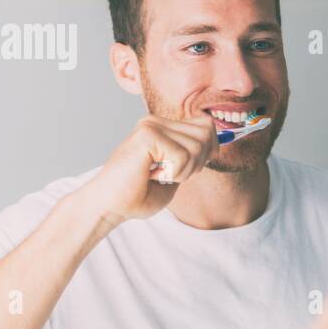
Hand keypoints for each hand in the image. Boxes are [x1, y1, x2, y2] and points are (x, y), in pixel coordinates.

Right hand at [79, 114, 217, 224]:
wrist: (109, 206)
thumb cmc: (138, 195)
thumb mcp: (176, 173)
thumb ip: (193, 157)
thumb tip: (218, 144)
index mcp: (163, 127)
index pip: (206, 125)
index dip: (209, 149)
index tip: (189, 168)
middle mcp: (156, 121)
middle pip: (207, 132)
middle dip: (198, 162)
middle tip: (172, 174)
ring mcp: (151, 125)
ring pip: (197, 146)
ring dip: (184, 171)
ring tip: (160, 175)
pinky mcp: (147, 136)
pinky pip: (183, 156)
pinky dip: (175, 174)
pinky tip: (153, 176)